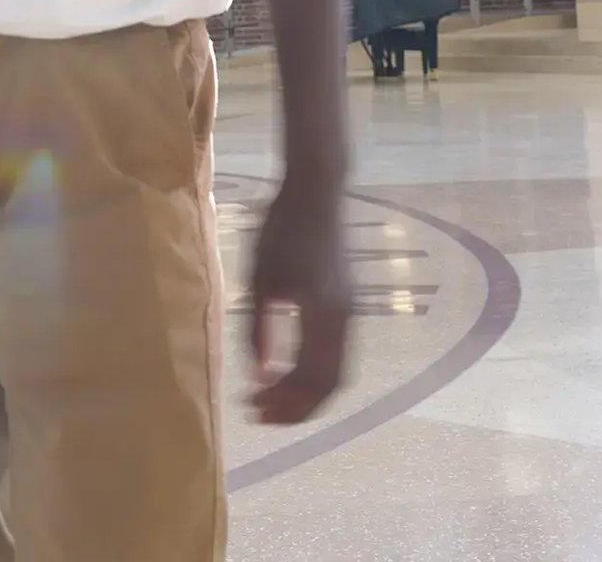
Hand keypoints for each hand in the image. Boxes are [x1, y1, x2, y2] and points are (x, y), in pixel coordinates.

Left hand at [248, 177, 348, 425]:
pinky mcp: (348, 300)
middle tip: (257, 411)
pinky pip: (336, 351)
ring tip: (268, 394)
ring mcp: (351, 310)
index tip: (251, 409)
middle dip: (295, 406)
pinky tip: (286, 366)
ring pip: (335, 370)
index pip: (311, 382)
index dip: (283, 404)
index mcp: (325, 317)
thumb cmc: (281, 228)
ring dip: (304, 390)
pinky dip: (314, 369)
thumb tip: (259, 377)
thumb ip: (259, 331)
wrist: (316, 190)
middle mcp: (345, 320)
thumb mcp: (261, 280)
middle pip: (329, 385)